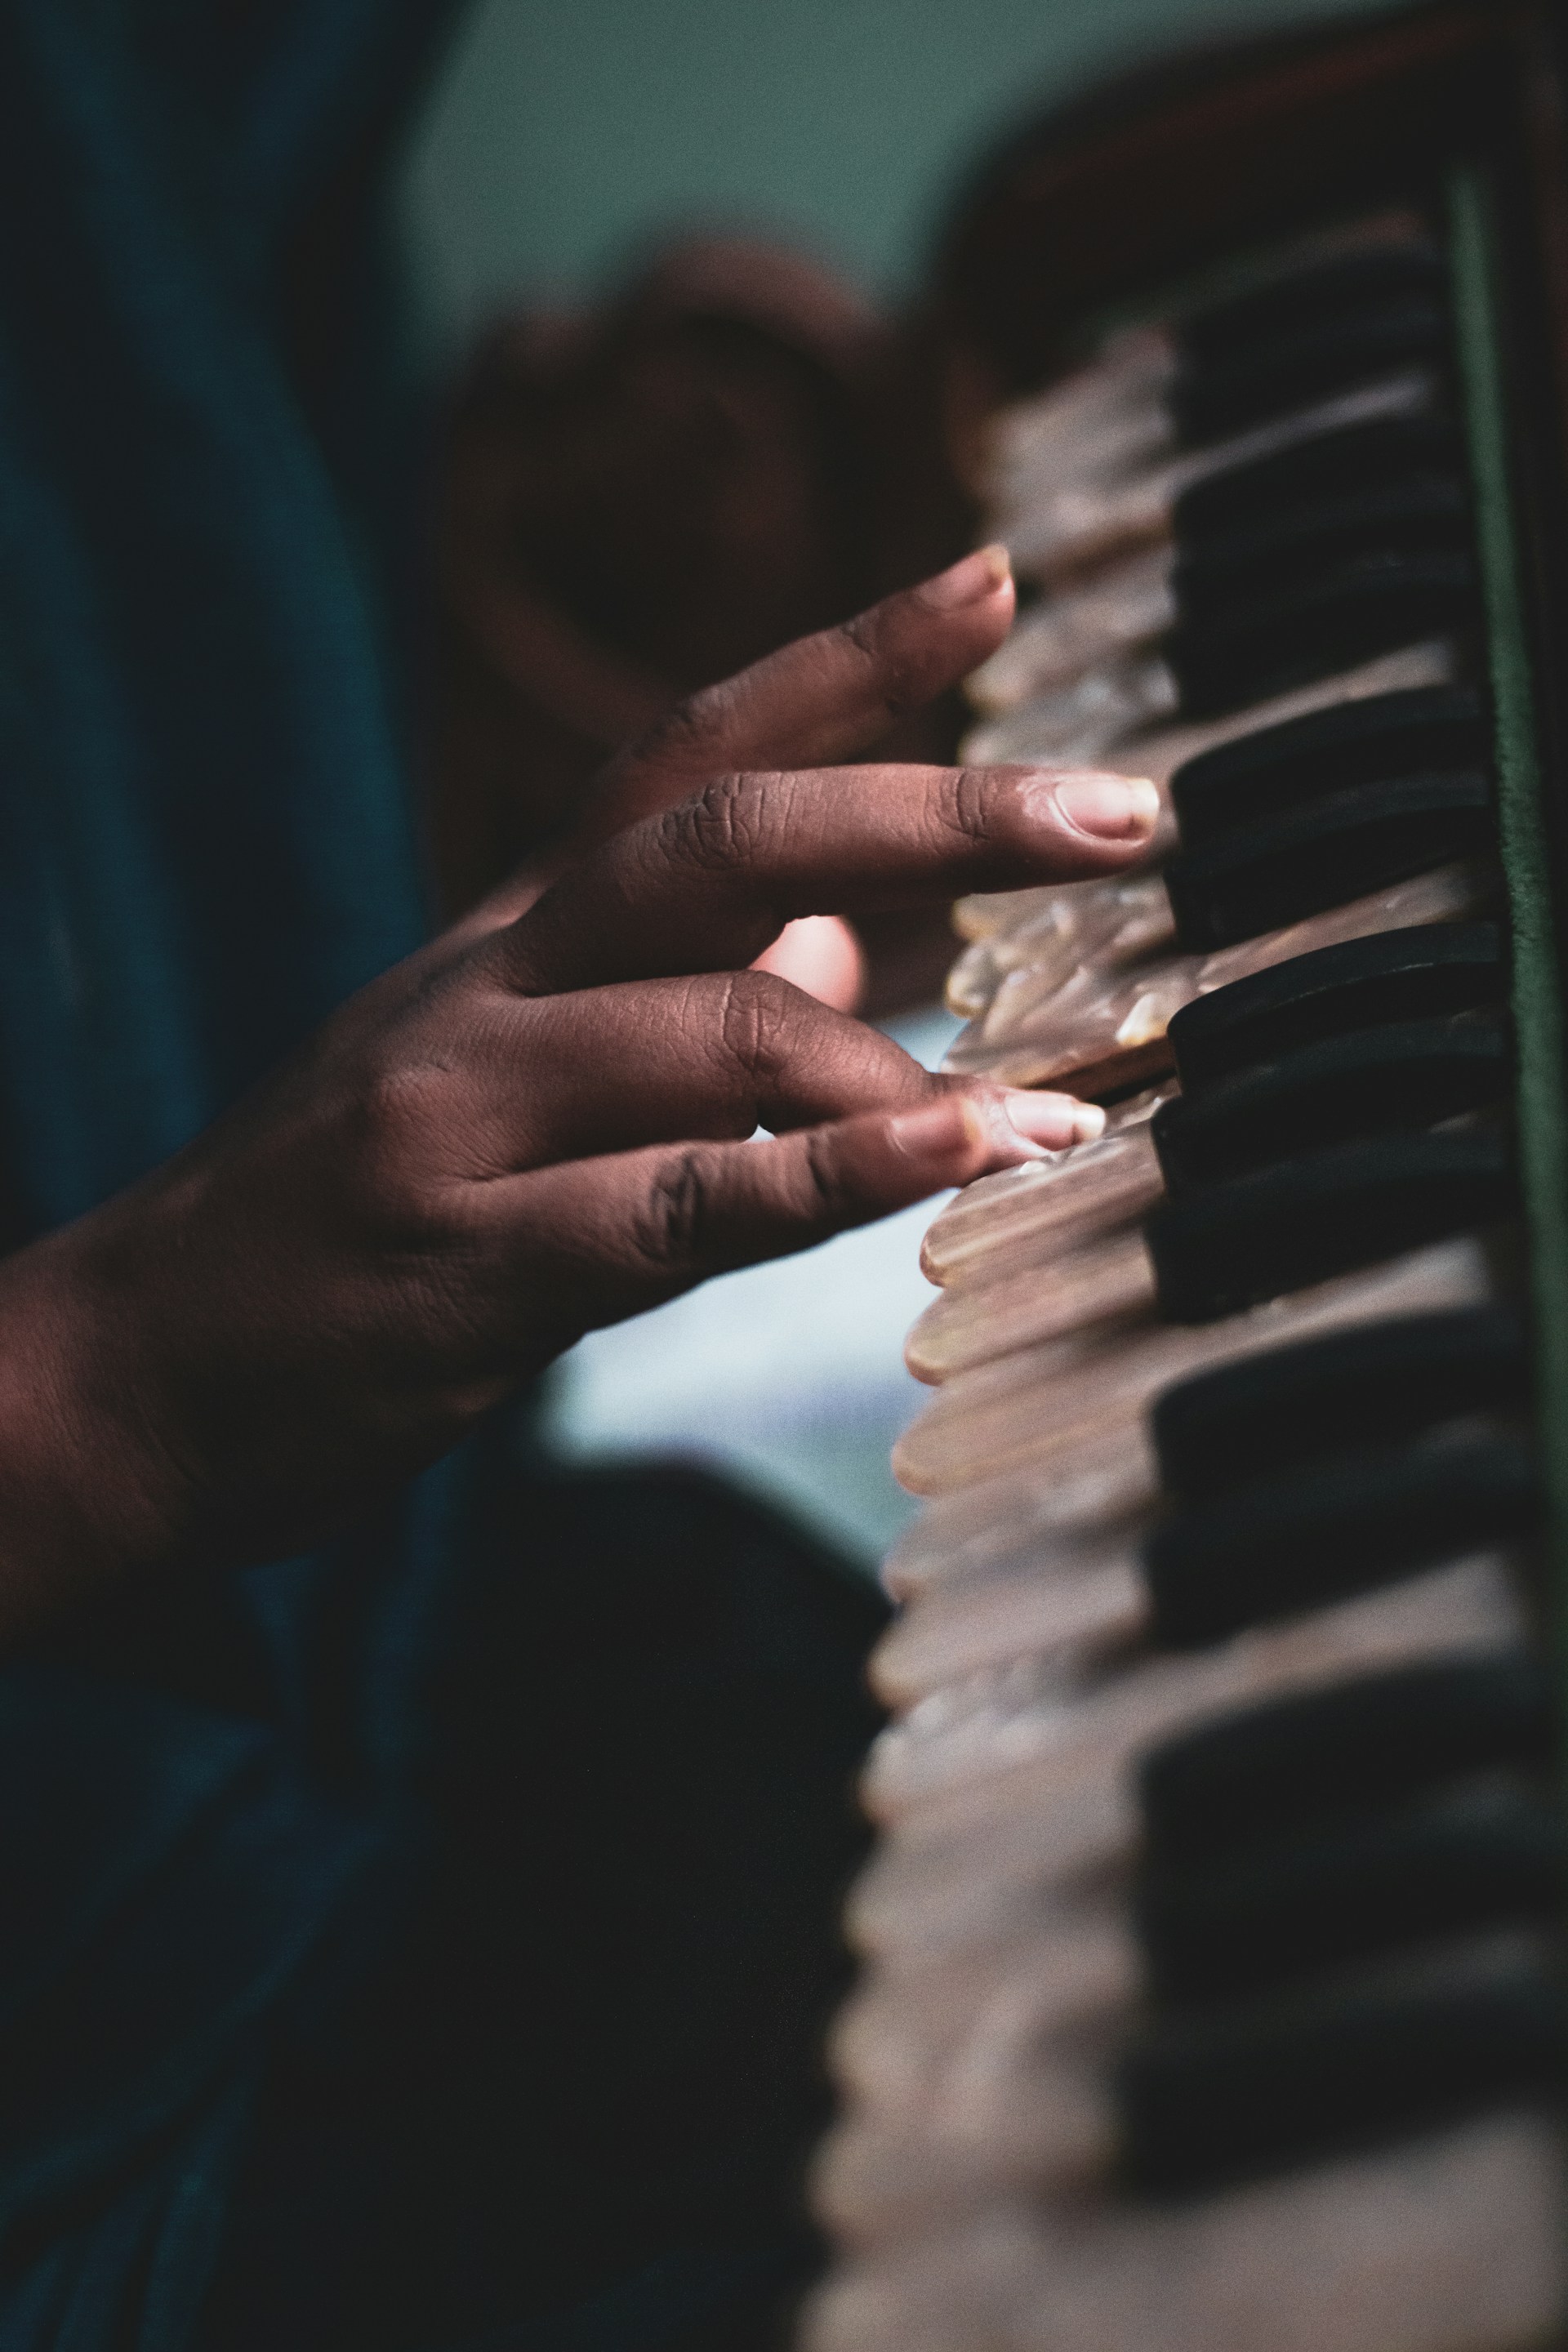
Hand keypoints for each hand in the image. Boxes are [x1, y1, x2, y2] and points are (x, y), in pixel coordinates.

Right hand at [0, 550, 1156, 1628]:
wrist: (124, 1377)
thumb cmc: (338, 1225)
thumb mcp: (491, 1073)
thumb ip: (671, 997)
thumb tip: (849, 935)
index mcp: (502, 936)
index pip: (682, 752)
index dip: (845, 658)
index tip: (995, 578)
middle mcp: (487, 988)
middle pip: (722, 838)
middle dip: (935, 806)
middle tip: (1124, 813)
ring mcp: (467, 1115)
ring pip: (715, 1022)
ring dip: (912, 1053)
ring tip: (1066, 1095)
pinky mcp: (469, 1262)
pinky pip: (681, 1204)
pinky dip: (837, 1177)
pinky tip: (964, 1160)